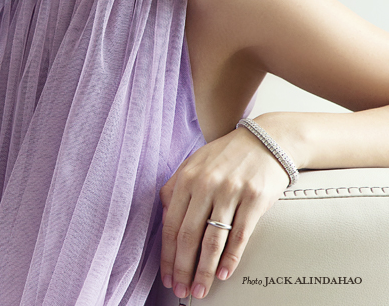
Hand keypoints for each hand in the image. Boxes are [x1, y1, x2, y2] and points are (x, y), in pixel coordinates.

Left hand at [158, 121, 292, 299]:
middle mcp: (205, 184)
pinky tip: (223, 273)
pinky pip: (239, 235)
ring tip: (199, 290)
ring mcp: (229, 191)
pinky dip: (230, 258)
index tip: (165, 275)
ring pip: (211, 240)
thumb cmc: (227, 155)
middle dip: (182, 268)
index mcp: (186, 177)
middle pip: (188, 235)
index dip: (167, 254)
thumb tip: (164, 219)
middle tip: (180, 290)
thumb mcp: (195, 163)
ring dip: (203, 270)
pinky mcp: (253, 199)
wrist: (266, 140)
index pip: (171, 224)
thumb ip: (177, 188)